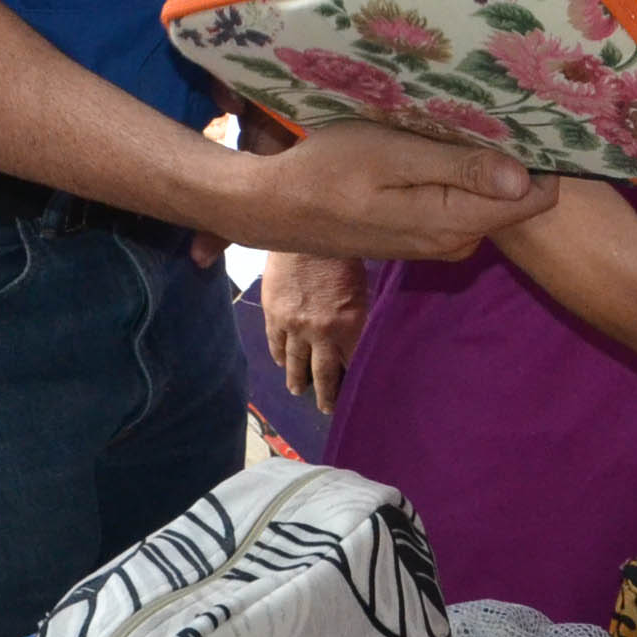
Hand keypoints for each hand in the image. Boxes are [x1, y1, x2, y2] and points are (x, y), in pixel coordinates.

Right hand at [226, 120, 558, 261]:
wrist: (277, 207)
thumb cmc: (329, 169)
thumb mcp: (393, 155)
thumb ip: (460, 168)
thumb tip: (525, 179)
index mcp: (454, 222)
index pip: (534, 199)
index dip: (541, 157)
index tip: (531, 117)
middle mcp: (456, 242)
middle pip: (516, 199)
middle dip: (515, 156)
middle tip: (496, 107)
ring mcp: (439, 243)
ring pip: (489, 200)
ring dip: (486, 163)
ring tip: (465, 118)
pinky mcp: (423, 235)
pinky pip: (463, 204)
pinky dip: (461, 175)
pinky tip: (439, 144)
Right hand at [261, 253, 369, 411]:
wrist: (306, 229)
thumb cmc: (342, 250)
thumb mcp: (362, 284)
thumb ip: (358, 313)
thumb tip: (358, 333)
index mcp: (350, 324)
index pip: (353, 363)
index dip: (353, 379)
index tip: (353, 393)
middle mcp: (322, 332)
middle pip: (324, 373)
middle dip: (327, 394)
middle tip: (327, 408)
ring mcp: (295, 325)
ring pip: (296, 363)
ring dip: (297, 380)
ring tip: (298, 391)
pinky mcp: (274, 314)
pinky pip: (275, 343)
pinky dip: (278, 355)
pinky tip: (281, 362)